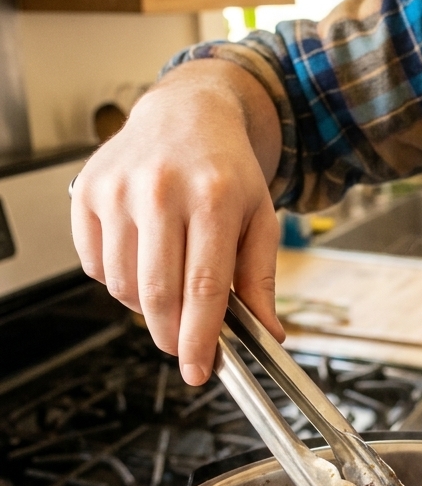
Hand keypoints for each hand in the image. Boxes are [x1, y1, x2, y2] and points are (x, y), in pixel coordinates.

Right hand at [71, 59, 284, 384]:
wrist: (187, 114)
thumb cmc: (227, 170)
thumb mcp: (260, 219)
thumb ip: (261, 280)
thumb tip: (269, 335)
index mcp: (214, 197)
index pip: (204, 287)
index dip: (199, 339)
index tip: (198, 370)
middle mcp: (162, 190)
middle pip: (158, 294)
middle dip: (171, 335)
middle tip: (182, 346)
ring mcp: (119, 189)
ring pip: (123, 286)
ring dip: (145, 308)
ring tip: (168, 290)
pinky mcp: (87, 192)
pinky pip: (96, 266)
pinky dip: (118, 280)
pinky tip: (142, 260)